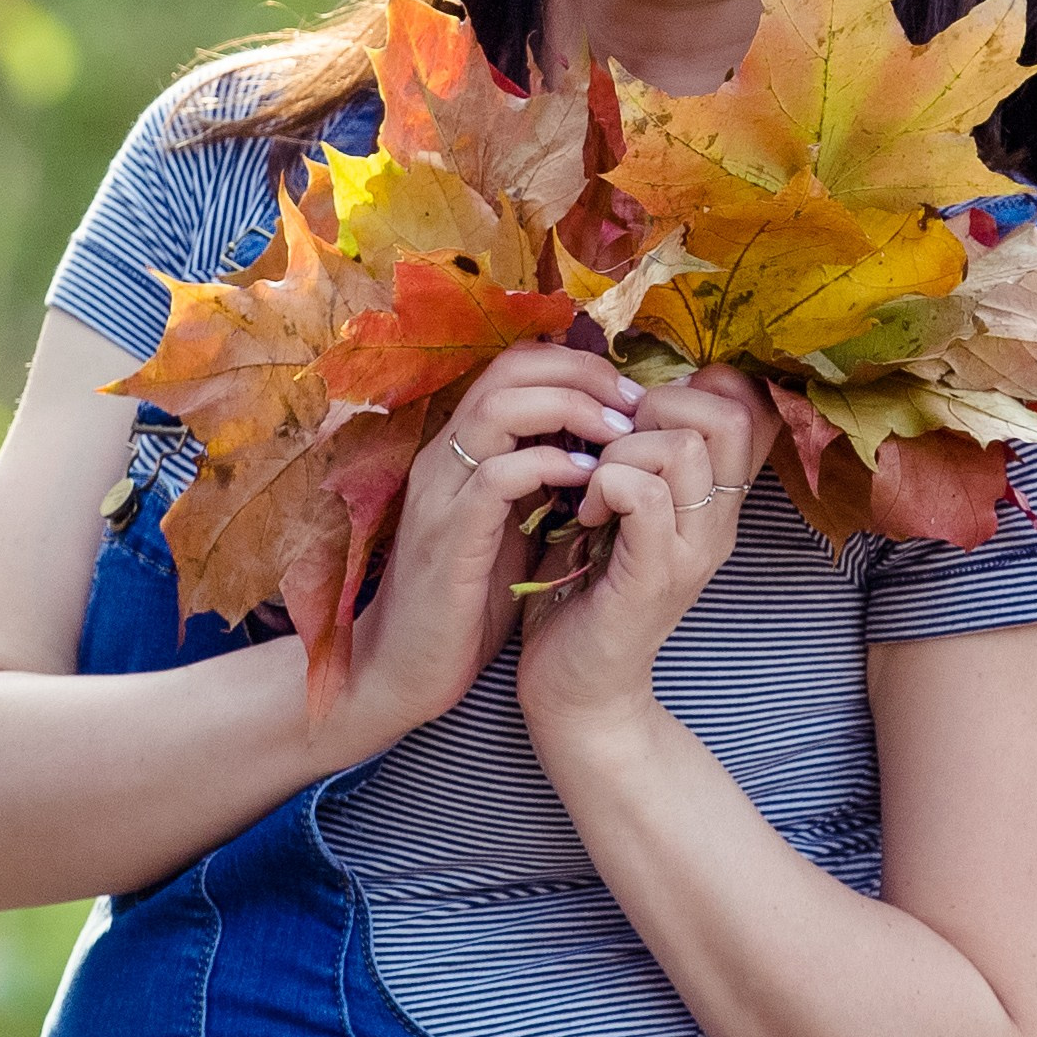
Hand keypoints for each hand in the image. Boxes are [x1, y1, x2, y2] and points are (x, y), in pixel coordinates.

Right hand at [345, 343, 647, 741]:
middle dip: (581, 372)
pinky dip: (550, 465)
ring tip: (620, 432)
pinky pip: (499, 475)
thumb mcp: (508, 529)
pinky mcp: (448, 535)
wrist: (401, 670)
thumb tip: (597, 451)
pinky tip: (590, 479)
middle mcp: (445, 457)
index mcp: (461, 451)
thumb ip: (538, 485)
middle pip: (509, 368)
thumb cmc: (463, 604)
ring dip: (570, 407)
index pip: (514, 366)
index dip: (576, 365)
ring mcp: (441, 492)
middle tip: (635, 401)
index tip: (629, 394)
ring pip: (500, 406)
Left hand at [513, 366, 775, 748]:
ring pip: (681, 447)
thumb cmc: (586, 593)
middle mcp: (718, 523)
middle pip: (726, 413)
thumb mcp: (621, 511)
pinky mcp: (654, 576)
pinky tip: (586, 516)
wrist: (579, 688)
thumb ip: (635, 458)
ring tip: (593, 489)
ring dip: (621, 452)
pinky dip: (604, 486)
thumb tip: (619, 393)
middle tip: (612, 450)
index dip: (687, 389)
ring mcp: (692, 551)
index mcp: (715, 502)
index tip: (634, 424)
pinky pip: (643, 494)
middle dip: (654, 408)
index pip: (744, 405)